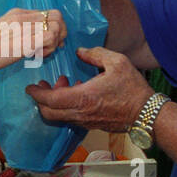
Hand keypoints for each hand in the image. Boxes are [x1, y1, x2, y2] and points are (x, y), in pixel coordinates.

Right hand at [0, 8, 66, 77]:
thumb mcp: (1, 32)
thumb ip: (17, 30)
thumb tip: (34, 39)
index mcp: (16, 13)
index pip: (46, 13)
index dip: (53, 26)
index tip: (52, 40)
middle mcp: (23, 16)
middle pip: (56, 16)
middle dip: (61, 32)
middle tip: (54, 46)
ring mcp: (26, 27)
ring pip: (57, 27)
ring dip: (55, 42)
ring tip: (42, 53)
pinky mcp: (27, 40)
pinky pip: (52, 38)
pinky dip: (51, 48)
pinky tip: (39, 55)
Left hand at [25, 46, 152, 132]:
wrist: (146, 114)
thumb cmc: (133, 89)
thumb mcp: (117, 62)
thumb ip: (95, 54)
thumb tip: (80, 51)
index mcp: (83, 98)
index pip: (50, 100)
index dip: (37, 93)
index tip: (30, 86)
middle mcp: (80, 113)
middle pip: (49, 113)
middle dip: (41, 100)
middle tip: (41, 86)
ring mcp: (85, 122)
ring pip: (59, 117)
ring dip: (55, 103)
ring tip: (63, 84)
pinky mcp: (91, 125)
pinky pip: (70, 118)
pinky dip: (66, 107)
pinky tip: (77, 92)